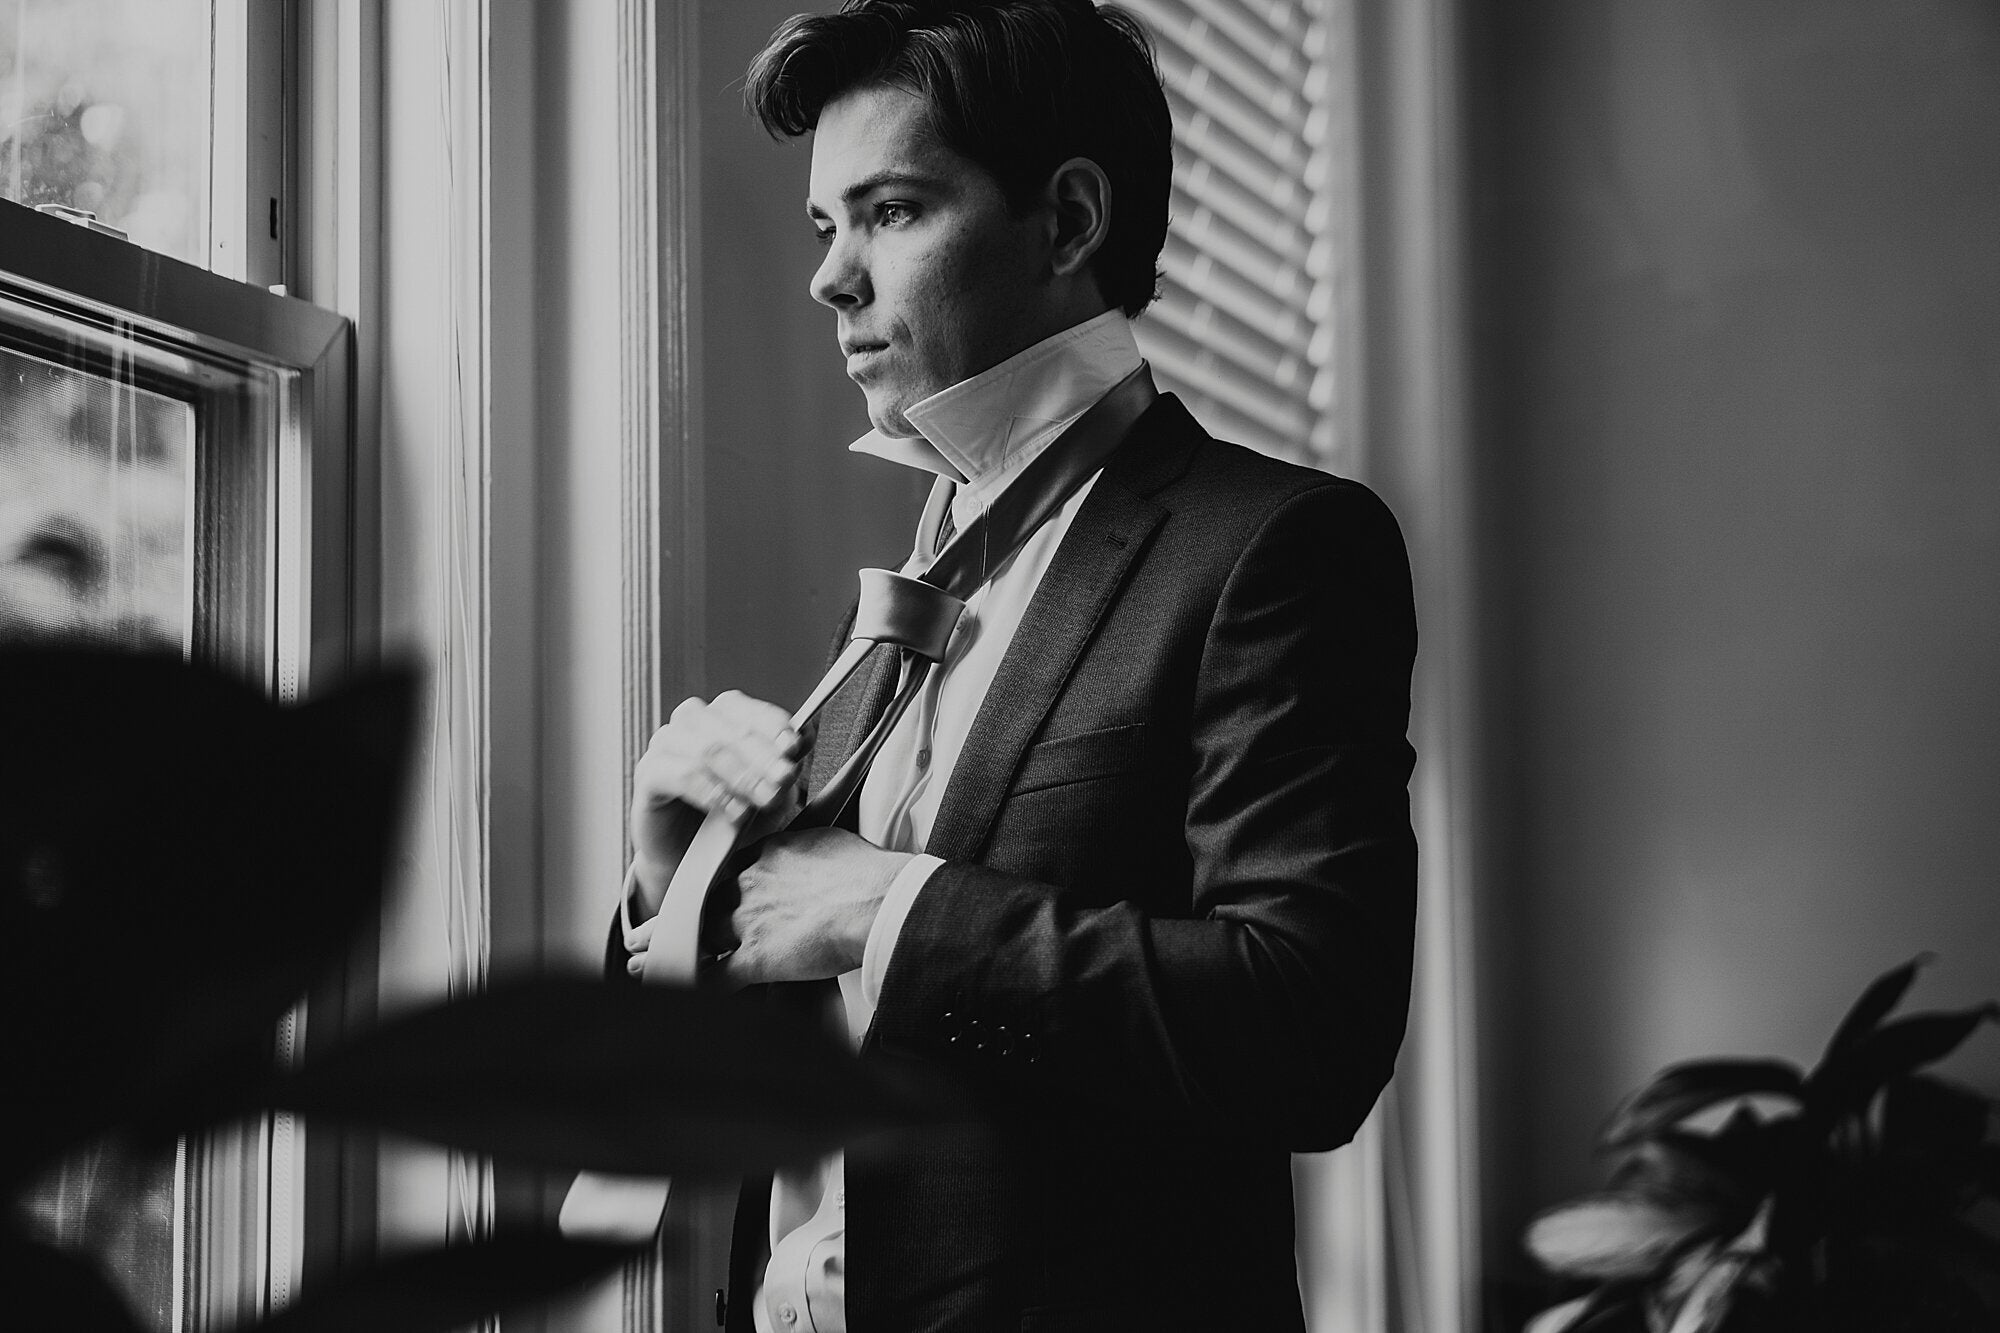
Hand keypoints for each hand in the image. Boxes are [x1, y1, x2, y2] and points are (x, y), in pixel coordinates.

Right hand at [629, 691, 803, 912]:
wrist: (693, 859)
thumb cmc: (731, 818)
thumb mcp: (770, 791)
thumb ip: (785, 764)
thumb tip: (804, 737)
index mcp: (722, 717)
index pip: (748, 710)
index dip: (773, 726)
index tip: (794, 747)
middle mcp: (692, 723)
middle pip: (730, 728)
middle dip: (763, 757)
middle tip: (782, 782)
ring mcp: (666, 745)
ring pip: (707, 748)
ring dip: (741, 775)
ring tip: (762, 801)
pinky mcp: (648, 774)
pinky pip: (680, 774)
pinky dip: (712, 792)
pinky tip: (733, 810)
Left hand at [703, 826, 914, 986]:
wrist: (875, 905)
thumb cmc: (866, 875)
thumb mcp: (830, 842)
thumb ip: (807, 850)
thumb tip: (814, 857)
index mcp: (770, 854)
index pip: (738, 867)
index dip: (740, 885)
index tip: (744, 893)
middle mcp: (752, 883)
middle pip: (718, 899)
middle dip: (723, 913)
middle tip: (732, 925)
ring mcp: (749, 922)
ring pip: (711, 934)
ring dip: (715, 946)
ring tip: (717, 955)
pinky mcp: (755, 958)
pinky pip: (719, 976)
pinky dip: (713, 983)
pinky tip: (713, 988)